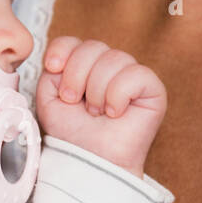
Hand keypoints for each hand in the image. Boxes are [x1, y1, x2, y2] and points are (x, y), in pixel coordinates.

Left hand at [36, 37, 166, 176]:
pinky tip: (114, 113)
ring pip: (113, 58)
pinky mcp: (152, 89)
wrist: (89, 161)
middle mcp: (109, 67)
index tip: (53, 68)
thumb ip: (51, 71)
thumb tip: (60, 56)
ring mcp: (131, 76)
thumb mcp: (48, 98)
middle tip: (74, 101)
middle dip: (76, 74)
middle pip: (93, 46)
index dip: (62, 50)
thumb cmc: (71, 133)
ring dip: (96, 90)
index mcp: (84, 66)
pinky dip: (118, 94)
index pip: (74, 41)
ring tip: (96, 112)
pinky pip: (136, 74)